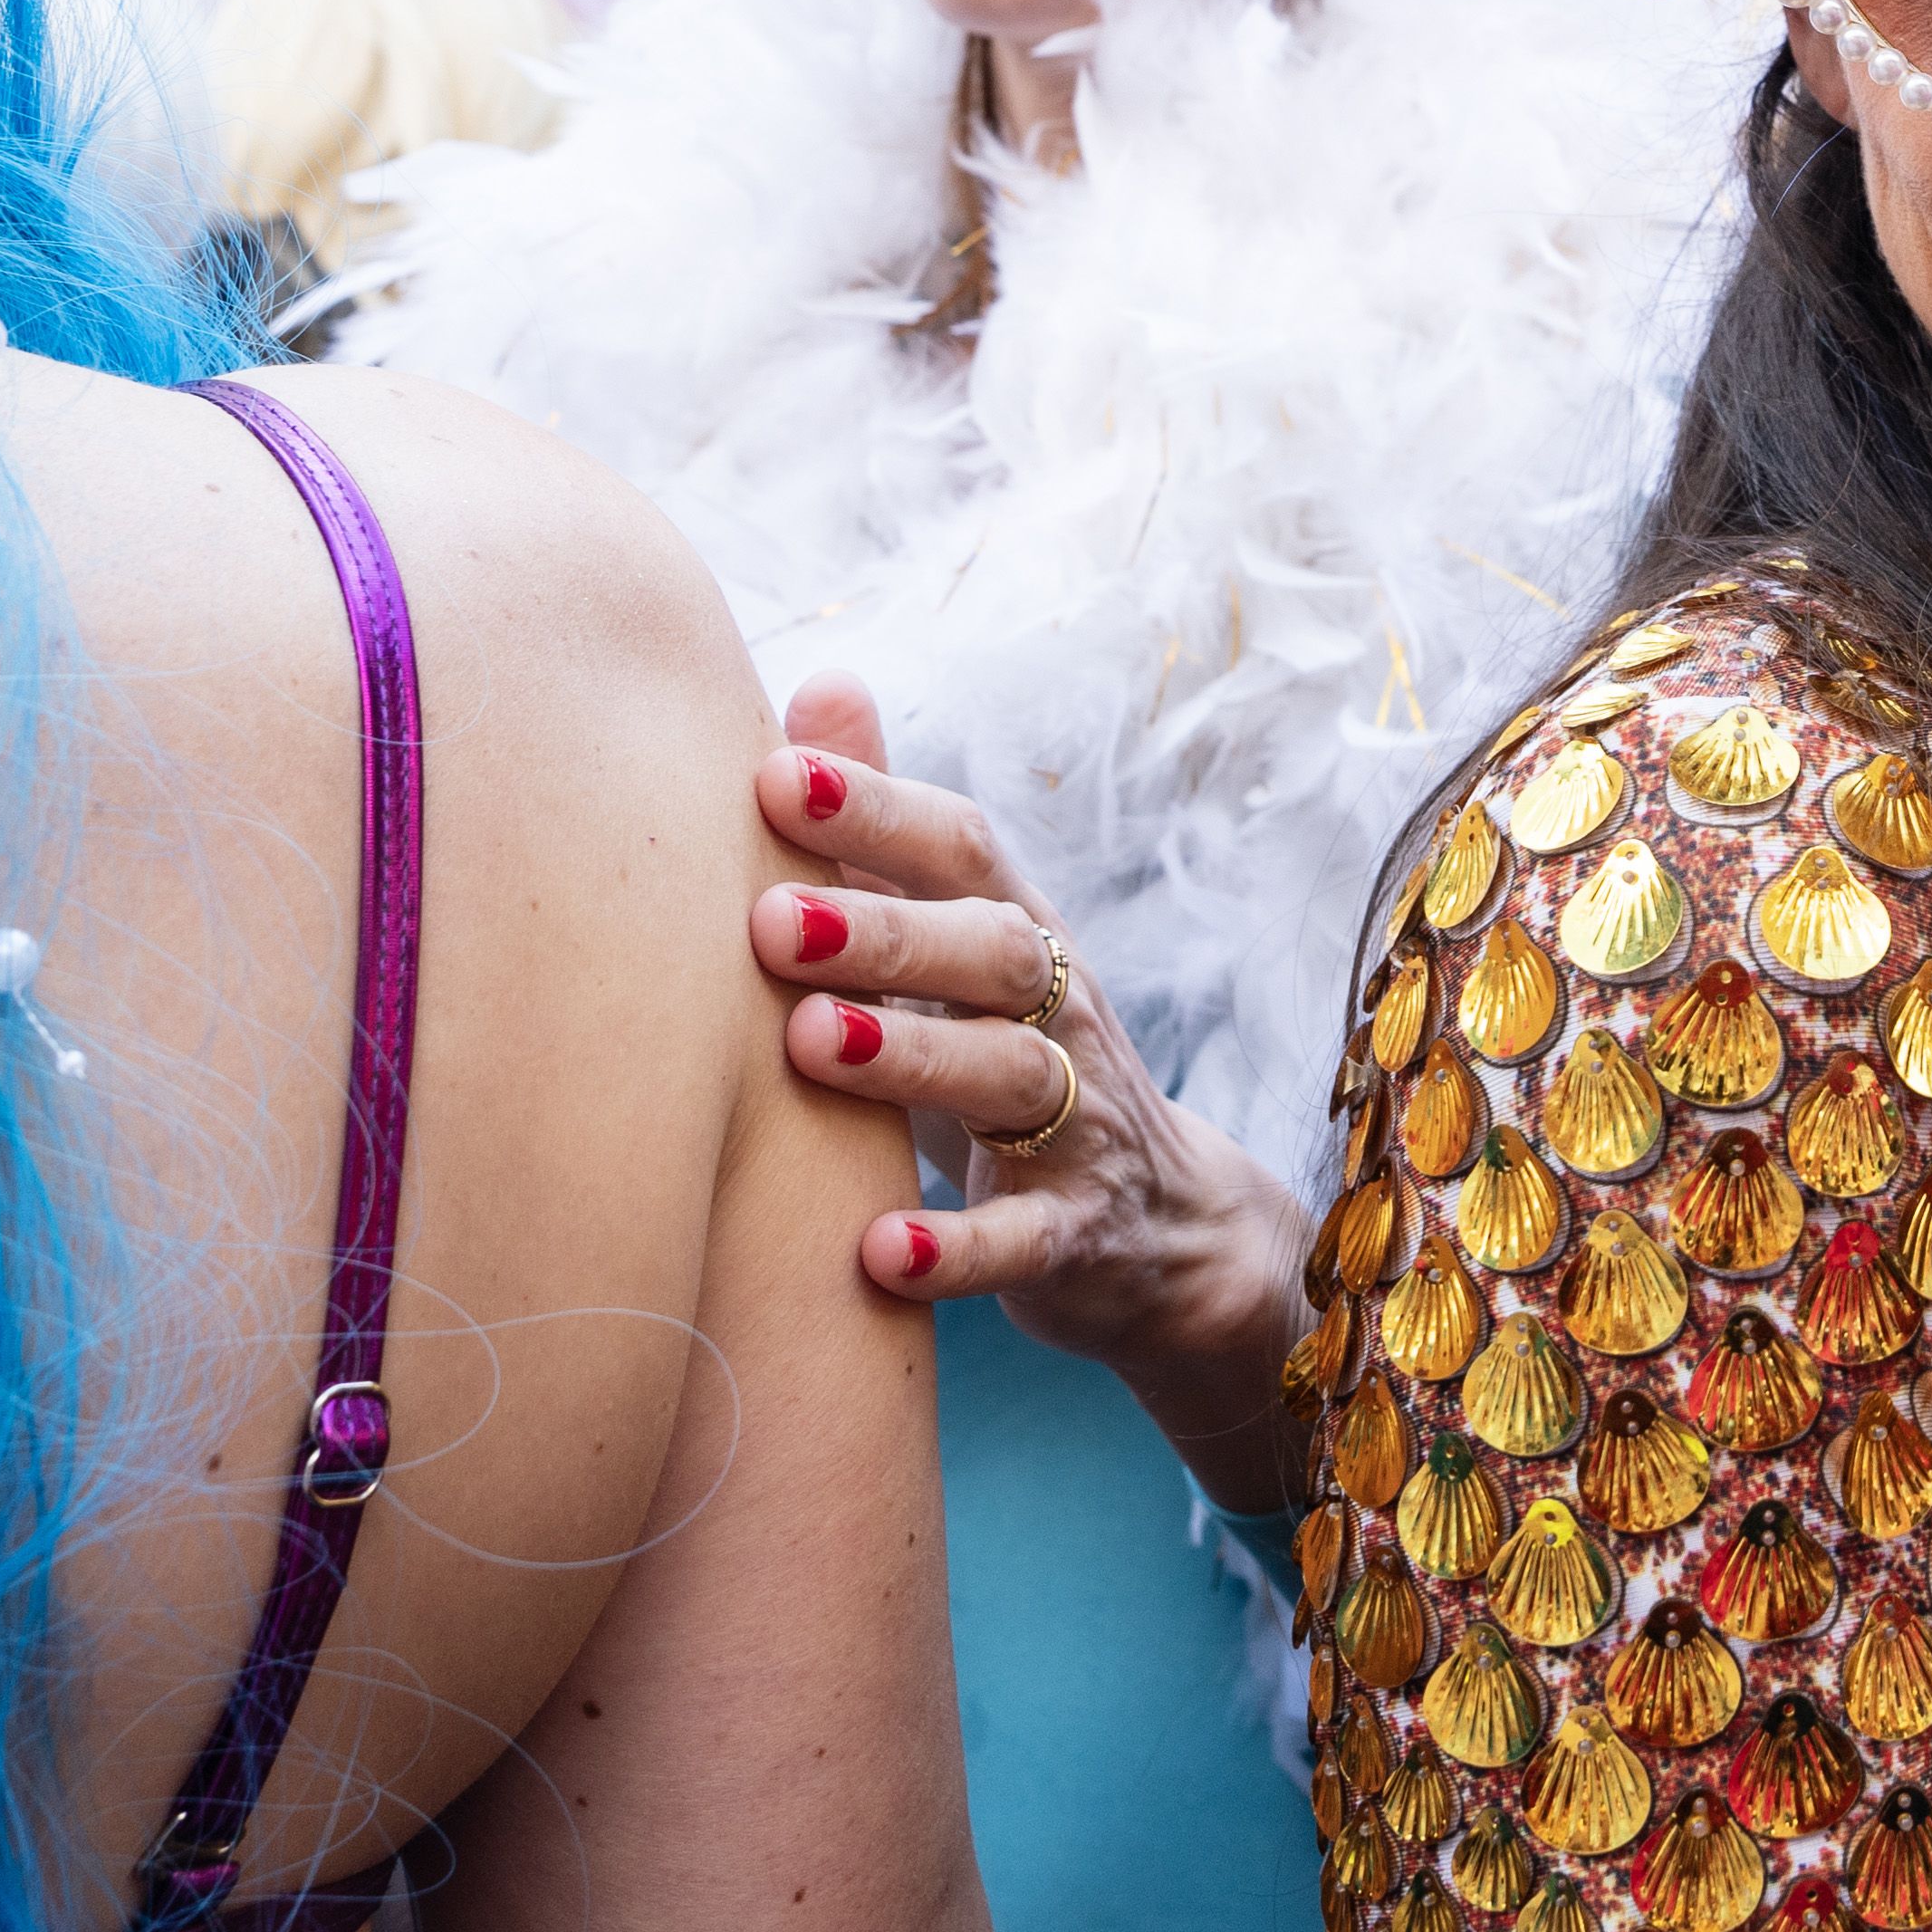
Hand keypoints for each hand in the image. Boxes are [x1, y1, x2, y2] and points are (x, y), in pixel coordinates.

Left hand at [754, 674, 1316, 1509]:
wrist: (1162, 1233)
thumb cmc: (1016, 1065)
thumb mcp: (964, 948)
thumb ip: (888, 835)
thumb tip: (820, 680)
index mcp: (1020, 936)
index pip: (964, 851)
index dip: (879, 811)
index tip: (775, 775)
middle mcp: (1061, 1013)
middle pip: (993, 951)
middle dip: (887, 929)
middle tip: (769, 920)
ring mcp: (1079, 1125)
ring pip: (1011, 1077)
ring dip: (915, 1059)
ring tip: (810, 1043)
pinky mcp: (1077, 1235)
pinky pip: (1024, 1240)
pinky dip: (957, 1247)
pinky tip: (875, 1251)